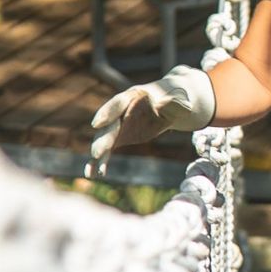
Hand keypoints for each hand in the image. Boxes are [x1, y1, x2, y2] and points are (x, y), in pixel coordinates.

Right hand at [87, 65, 216, 177]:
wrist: (171, 104)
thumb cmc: (175, 100)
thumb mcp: (178, 100)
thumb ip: (175, 104)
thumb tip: (175, 106)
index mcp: (133, 96)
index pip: (118, 104)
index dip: (107, 113)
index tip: (97, 124)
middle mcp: (121, 110)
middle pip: (109, 125)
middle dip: (102, 139)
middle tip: (96, 153)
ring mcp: (119, 124)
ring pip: (105, 139)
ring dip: (98, 154)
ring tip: (92, 172)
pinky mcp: (120, 136)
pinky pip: (108, 149)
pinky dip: (100, 161)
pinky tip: (93, 174)